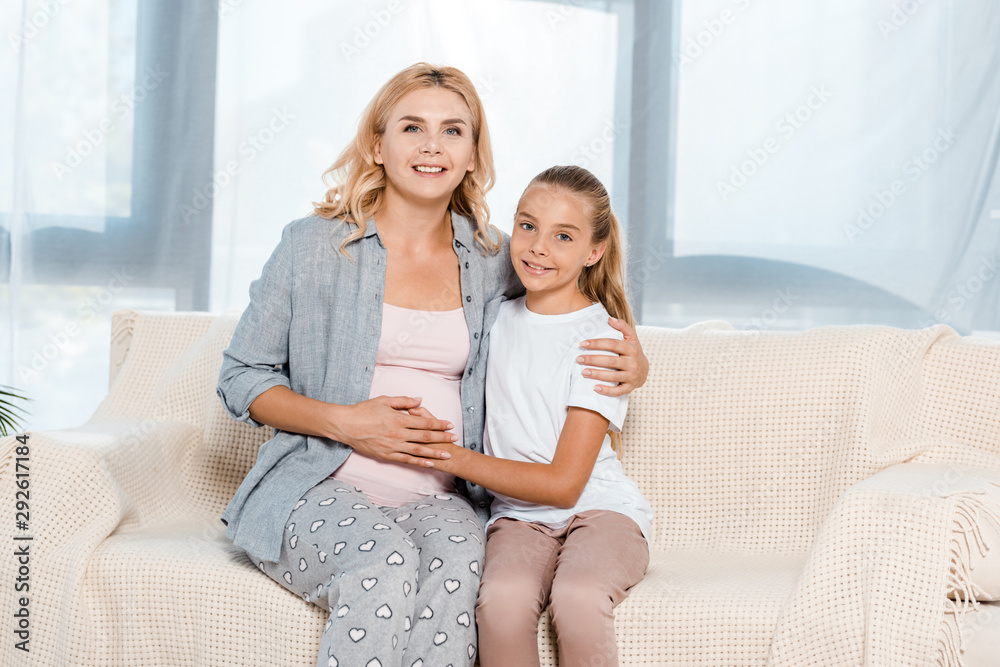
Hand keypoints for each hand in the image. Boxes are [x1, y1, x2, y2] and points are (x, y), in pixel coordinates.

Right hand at [333, 396, 455, 466]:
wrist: (345, 425)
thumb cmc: (364, 410)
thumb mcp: (384, 400)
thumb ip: (404, 401)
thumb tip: (420, 400)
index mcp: (399, 419)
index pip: (424, 423)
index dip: (439, 424)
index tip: (450, 425)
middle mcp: (398, 434)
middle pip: (425, 437)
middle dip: (442, 438)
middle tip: (454, 440)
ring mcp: (392, 446)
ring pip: (418, 450)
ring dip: (434, 453)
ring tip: (446, 455)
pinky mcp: (386, 455)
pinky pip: (405, 460)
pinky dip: (418, 462)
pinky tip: (429, 463)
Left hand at [576, 317, 648, 396]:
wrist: (645, 370)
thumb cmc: (633, 351)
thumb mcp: (631, 338)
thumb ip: (622, 326)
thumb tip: (609, 319)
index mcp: (631, 349)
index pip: (613, 344)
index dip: (597, 343)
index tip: (583, 344)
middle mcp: (632, 363)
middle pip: (610, 361)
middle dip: (593, 360)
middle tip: (578, 359)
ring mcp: (632, 376)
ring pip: (613, 376)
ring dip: (597, 374)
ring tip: (583, 372)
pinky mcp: (630, 387)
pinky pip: (618, 391)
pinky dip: (607, 391)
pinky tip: (595, 388)